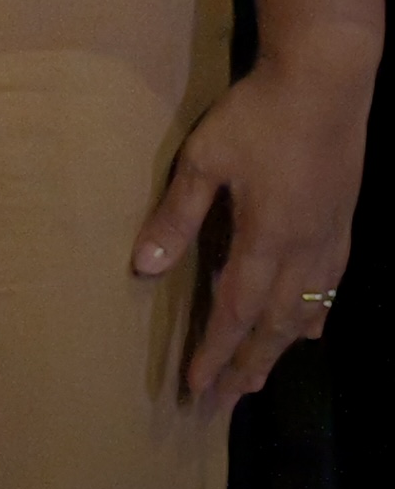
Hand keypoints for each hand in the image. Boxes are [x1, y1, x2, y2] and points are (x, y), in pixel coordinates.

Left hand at [134, 46, 371, 408]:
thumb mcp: (203, 159)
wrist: (326, 84)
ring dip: (276, 350)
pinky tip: (307, 329)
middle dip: (243, 367)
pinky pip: (329, 290)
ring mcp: (329, 241)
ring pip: (304, 314)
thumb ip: (176, 215)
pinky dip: (313, 317)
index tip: (194, 388)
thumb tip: (145, 268)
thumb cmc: (257, 116)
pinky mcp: (343, 226)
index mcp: (264, 241)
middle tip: (221, 404)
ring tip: (255, 380)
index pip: (233, 313)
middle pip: (271, 327)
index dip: (213, 354)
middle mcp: (303, 253)